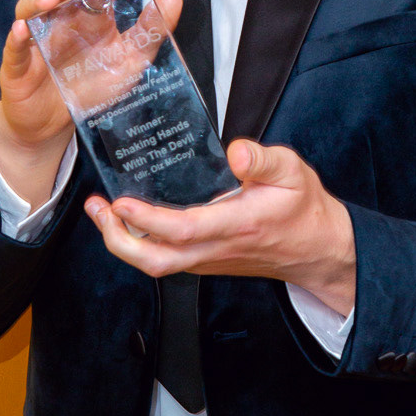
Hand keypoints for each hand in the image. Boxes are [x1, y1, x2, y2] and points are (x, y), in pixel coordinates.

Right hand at [0, 0, 183, 209]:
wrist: (56, 125)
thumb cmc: (91, 87)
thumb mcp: (129, 61)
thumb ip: (151, 32)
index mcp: (90, 18)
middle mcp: (62, 21)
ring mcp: (37, 40)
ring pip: (31, 9)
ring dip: (39, 0)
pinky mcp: (18, 65)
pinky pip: (14, 47)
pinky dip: (16, 37)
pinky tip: (22, 30)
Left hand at [84, 140, 356, 315]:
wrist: (316, 249)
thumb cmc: (303, 209)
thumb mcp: (293, 173)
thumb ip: (264, 160)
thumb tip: (236, 151)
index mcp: (237, 224)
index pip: (183, 229)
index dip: (147, 220)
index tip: (121, 202)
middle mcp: (217, 248)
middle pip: (157, 260)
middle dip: (118, 239)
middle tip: (98, 209)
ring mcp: (208, 259)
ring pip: (157, 264)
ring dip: (123, 243)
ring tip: (103, 212)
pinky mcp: (205, 261)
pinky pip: (165, 260)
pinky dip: (139, 244)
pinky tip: (129, 221)